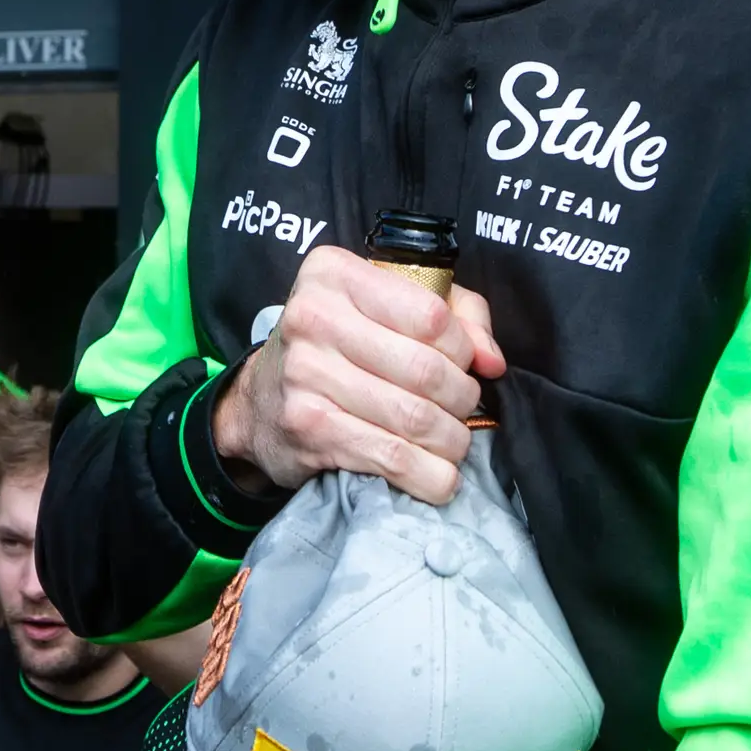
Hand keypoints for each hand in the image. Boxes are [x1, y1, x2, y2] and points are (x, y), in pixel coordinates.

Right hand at [211, 247, 505, 506]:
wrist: (258, 406)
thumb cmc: (336, 349)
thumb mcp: (385, 307)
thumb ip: (455, 313)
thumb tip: (491, 360)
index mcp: (334, 274)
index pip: (431, 314)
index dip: (463, 348)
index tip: (464, 365)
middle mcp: (314, 317)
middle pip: (427, 369)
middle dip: (462, 399)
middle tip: (461, 410)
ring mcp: (307, 374)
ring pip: (415, 417)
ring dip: (451, 440)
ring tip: (452, 442)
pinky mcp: (308, 427)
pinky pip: (391, 456)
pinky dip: (428, 475)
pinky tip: (437, 477)